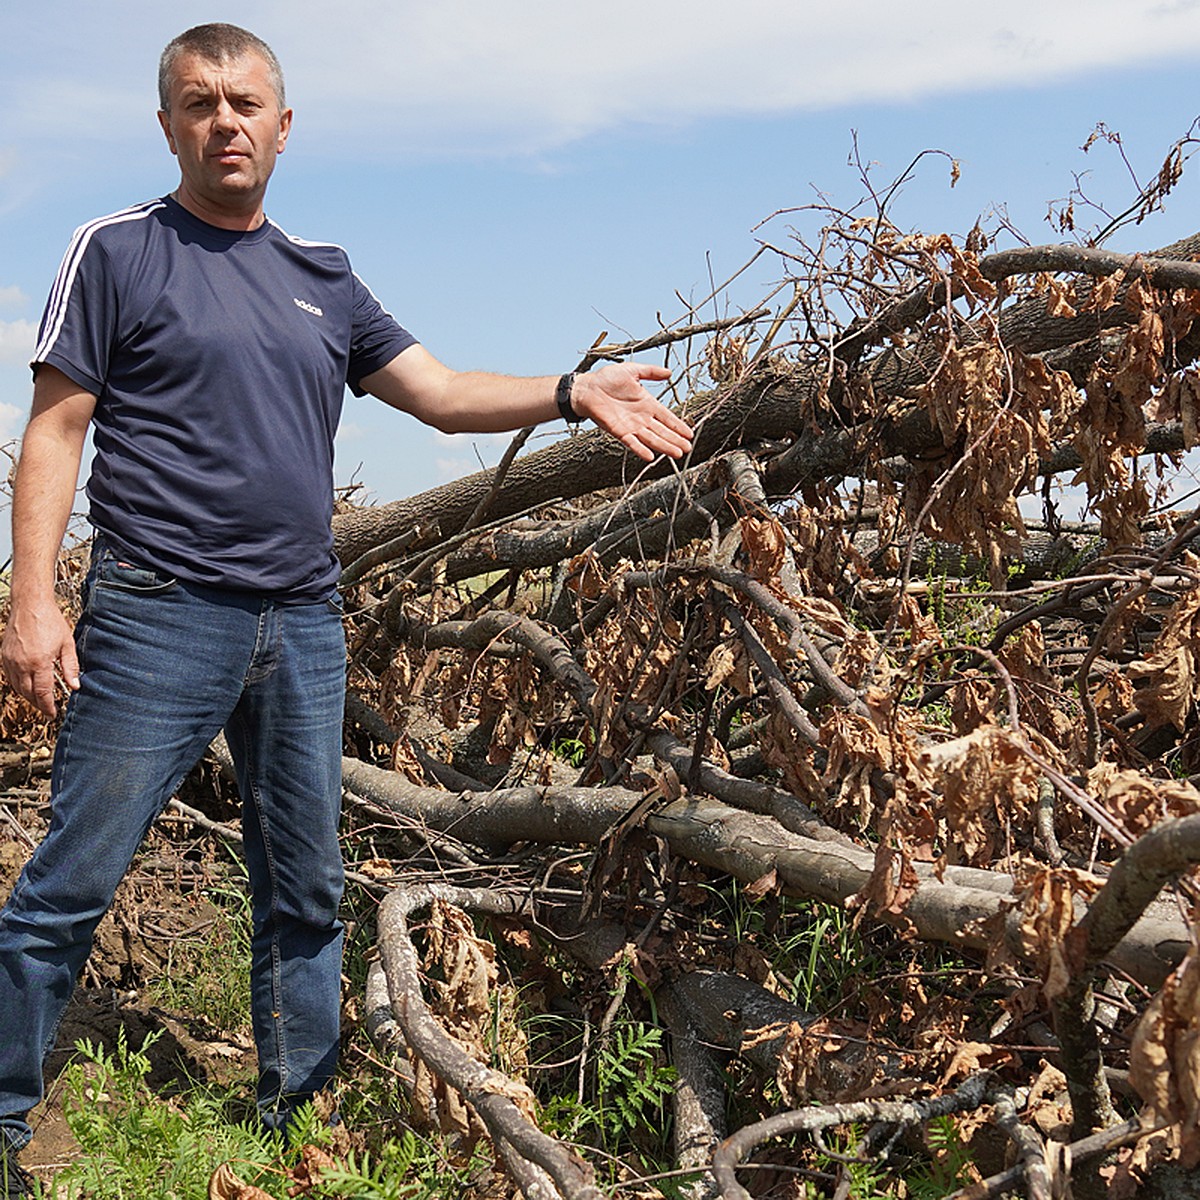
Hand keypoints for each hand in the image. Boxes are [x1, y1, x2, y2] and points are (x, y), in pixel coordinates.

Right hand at [2, 596, 79, 716]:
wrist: (30, 605)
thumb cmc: (51, 622)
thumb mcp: (67, 644)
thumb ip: (70, 667)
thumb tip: (75, 686)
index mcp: (39, 662)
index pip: (42, 692)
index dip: (48, 706)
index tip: (53, 714)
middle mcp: (22, 664)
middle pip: (28, 693)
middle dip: (38, 704)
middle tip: (48, 710)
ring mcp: (10, 660)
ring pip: (17, 687)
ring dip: (28, 696)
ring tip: (39, 700)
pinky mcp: (4, 656)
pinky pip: (10, 677)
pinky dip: (18, 685)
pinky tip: (27, 686)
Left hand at [571, 363, 693, 461]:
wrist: (587, 388)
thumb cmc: (607, 379)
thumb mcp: (632, 371)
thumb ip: (650, 372)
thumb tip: (668, 372)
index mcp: (647, 403)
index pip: (667, 417)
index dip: (678, 425)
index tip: (690, 434)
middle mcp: (641, 417)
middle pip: (662, 431)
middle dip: (675, 440)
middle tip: (688, 449)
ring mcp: (631, 426)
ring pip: (651, 439)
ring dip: (664, 446)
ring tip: (677, 454)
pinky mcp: (618, 431)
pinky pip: (631, 442)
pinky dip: (640, 449)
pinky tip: (651, 456)